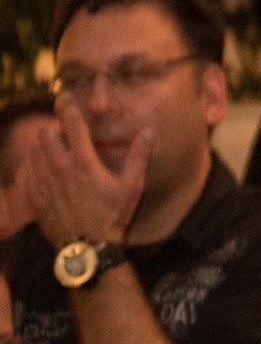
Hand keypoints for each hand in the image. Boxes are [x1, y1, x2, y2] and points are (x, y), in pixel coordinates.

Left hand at [23, 100, 148, 247]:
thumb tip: (149, 131)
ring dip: (44, 147)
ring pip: (34, 150)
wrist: (87, 248)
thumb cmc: (113, 216)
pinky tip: (49, 173)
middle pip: (45, 134)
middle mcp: (58, 168)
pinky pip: (28, 171)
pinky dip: (36, 166)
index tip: (65, 95)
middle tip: (66, 135)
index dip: (68, 106)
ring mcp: (43, 182)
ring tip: (58, 153)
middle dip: (54, 130)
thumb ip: (139, 156)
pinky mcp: (33, 195)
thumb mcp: (132, 186)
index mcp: (83, 162)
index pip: (71, 124)